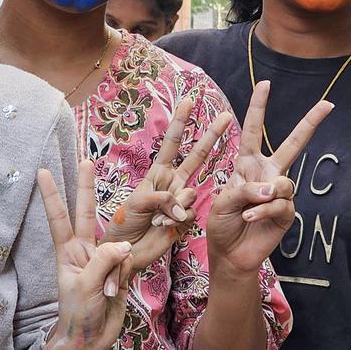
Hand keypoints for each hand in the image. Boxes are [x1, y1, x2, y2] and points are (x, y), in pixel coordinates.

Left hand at [39, 160, 134, 349]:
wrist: (92, 339)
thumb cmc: (78, 315)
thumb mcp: (86, 286)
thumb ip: (105, 261)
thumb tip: (124, 244)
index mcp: (68, 253)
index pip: (58, 218)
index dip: (51, 194)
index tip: (41, 172)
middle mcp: (85, 250)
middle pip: (86, 212)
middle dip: (86, 186)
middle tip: (85, 160)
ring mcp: (103, 259)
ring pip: (117, 243)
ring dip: (117, 263)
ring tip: (108, 290)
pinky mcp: (119, 270)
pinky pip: (129, 261)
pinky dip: (125, 273)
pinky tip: (117, 291)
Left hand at [102, 97, 231, 269]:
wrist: (126, 251)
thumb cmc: (125, 222)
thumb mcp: (136, 203)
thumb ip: (160, 197)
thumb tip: (182, 205)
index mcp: (157, 172)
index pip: (171, 143)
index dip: (180, 122)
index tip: (189, 100)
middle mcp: (172, 183)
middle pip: (196, 156)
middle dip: (211, 136)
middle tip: (225, 116)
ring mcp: (181, 201)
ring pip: (191, 193)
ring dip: (175, 206)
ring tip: (157, 218)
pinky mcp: (186, 219)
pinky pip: (191, 213)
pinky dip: (178, 220)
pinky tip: (164, 226)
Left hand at [206, 81, 333, 273]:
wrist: (230, 253)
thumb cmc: (222, 223)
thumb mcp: (222, 200)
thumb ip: (243, 189)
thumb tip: (273, 189)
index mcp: (247, 163)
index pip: (253, 130)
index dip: (258, 107)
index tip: (265, 84)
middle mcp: (267, 173)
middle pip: (293, 144)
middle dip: (310, 123)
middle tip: (327, 105)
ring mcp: (279, 193)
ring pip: (284, 183)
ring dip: (263, 196)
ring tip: (247, 210)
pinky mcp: (287, 213)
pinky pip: (281, 205)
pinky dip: (263, 211)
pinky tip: (250, 218)